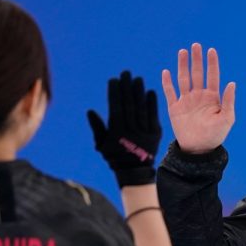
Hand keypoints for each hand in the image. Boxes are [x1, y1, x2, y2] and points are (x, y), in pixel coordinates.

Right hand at [87, 71, 161, 186]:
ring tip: (138, 79)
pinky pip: (154, 116)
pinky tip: (151, 91)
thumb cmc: (114, 156)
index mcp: (116, 132)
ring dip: (140, 92)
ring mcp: (144, 132)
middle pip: (129, 104)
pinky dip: (153, 104)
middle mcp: (131, 130)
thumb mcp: (101, 144)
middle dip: (127, 87)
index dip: (115, 92)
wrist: (134, 171)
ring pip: (141, 108)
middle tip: (126, 73)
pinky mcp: (155, 134)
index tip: (114, 80)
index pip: (115, 107)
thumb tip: (90, 111)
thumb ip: (97, 127)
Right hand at [162, 43, 235, 153]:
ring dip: (183, 66)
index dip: (212, 63)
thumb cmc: (215, 135)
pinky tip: (166, 71)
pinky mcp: (175, 108)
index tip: (211, 50)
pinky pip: (170, 93)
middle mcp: (199, 96)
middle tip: (196, 45)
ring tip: (182, 52)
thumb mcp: (227, 119)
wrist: (198, 150)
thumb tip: (232, 83)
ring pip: (183, 79)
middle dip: (196, 60)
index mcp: (212, 97)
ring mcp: (186, 101)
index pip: (212, 76)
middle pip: (197, 73)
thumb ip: (228, 101)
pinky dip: (167, 83)